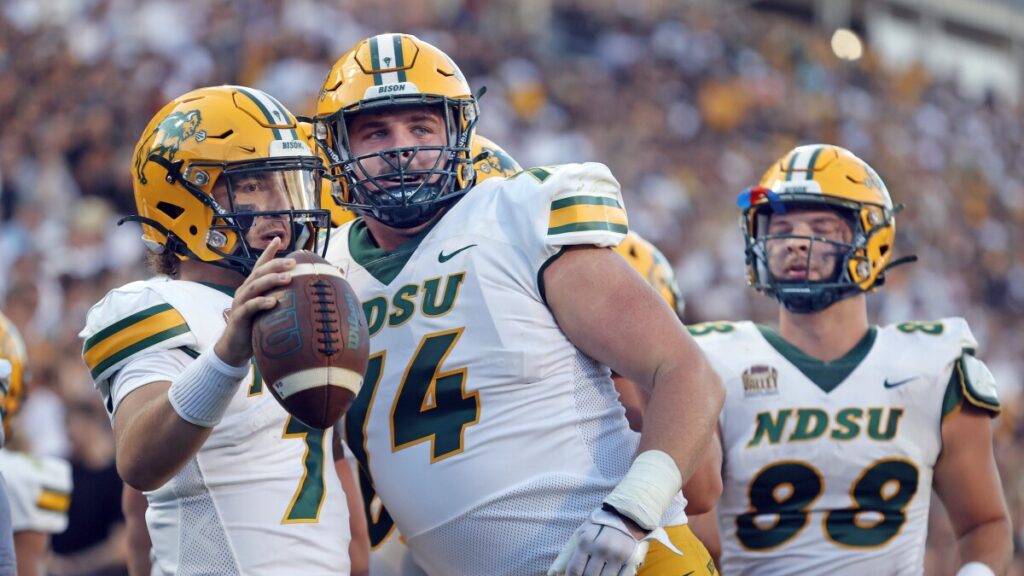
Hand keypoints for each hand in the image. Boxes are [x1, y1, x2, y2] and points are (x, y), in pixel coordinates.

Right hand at [214, 237, 294, 365]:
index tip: (278, 239)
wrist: (236, 348)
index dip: (268, 252)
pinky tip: (274, 302)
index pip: (260, 265)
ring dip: (271, 280)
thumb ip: (279, 297)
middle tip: (293, 262)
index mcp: (252, 287)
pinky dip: (261, 303)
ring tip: (288, 278)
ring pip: (255, 286)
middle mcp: (245, 291)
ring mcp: (241, 303)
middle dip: (276, 264)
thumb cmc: (256, 326)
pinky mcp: (239, 317)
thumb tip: (303, 291)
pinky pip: (249, 307)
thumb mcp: (268, 309)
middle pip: (259, 272)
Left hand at [547, 507, 652, 575]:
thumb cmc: (602, 523)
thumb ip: (577, 549)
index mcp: (586, 541)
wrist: (628, 514)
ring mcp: (616, 555)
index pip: (575, 569)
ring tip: (595, 575)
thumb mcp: (585, 531)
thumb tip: (564, 570)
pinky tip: (606, 575)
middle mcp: (601, 549)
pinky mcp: (630, 560)